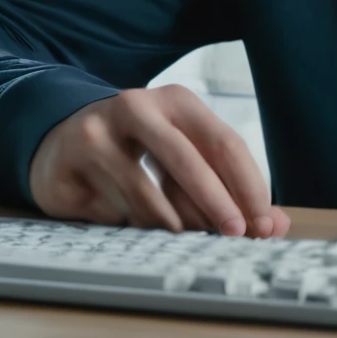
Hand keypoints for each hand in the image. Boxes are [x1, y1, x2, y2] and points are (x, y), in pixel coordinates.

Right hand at [28, 84, 289, 237]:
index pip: (224, 142)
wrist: (61, 141)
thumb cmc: (138, 150)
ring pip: (147, 194)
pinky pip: (111, 211)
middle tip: (234, 235)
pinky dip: (130, 226)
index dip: (247, 186)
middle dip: (216, 203)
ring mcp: (96, 132)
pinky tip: (129, 222)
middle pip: (186, 159)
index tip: (262, 224)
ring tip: (181, 237)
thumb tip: (275, 225)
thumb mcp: (183, 157)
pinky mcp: (68, 163)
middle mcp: (136, 106)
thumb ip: (228, 187)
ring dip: (170, 225)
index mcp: (176, 100)